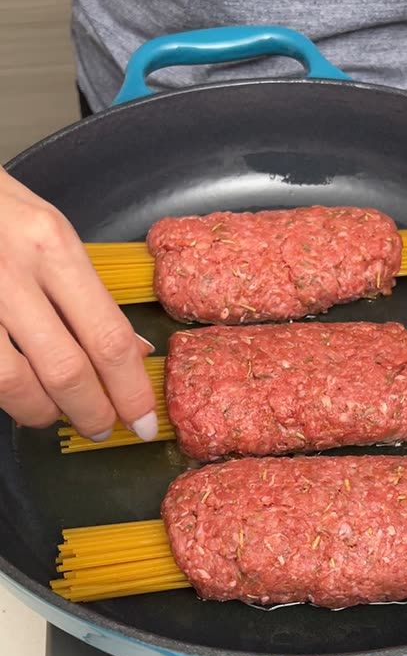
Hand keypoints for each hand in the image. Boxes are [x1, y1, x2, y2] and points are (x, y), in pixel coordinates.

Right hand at [0, 166, 156, 439]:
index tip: (144, 419)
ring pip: (16, 384)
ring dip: (43, 412)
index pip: (108, 336)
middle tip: (102, 427)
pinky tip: (19, 395)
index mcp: (51, 244)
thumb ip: (86, 289)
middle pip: (67, 370)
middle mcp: (12, 272)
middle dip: (92, 412)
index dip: (131, 390)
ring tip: (55, 414)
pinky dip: (8, 398)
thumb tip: (133, 350)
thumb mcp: (46, 228)